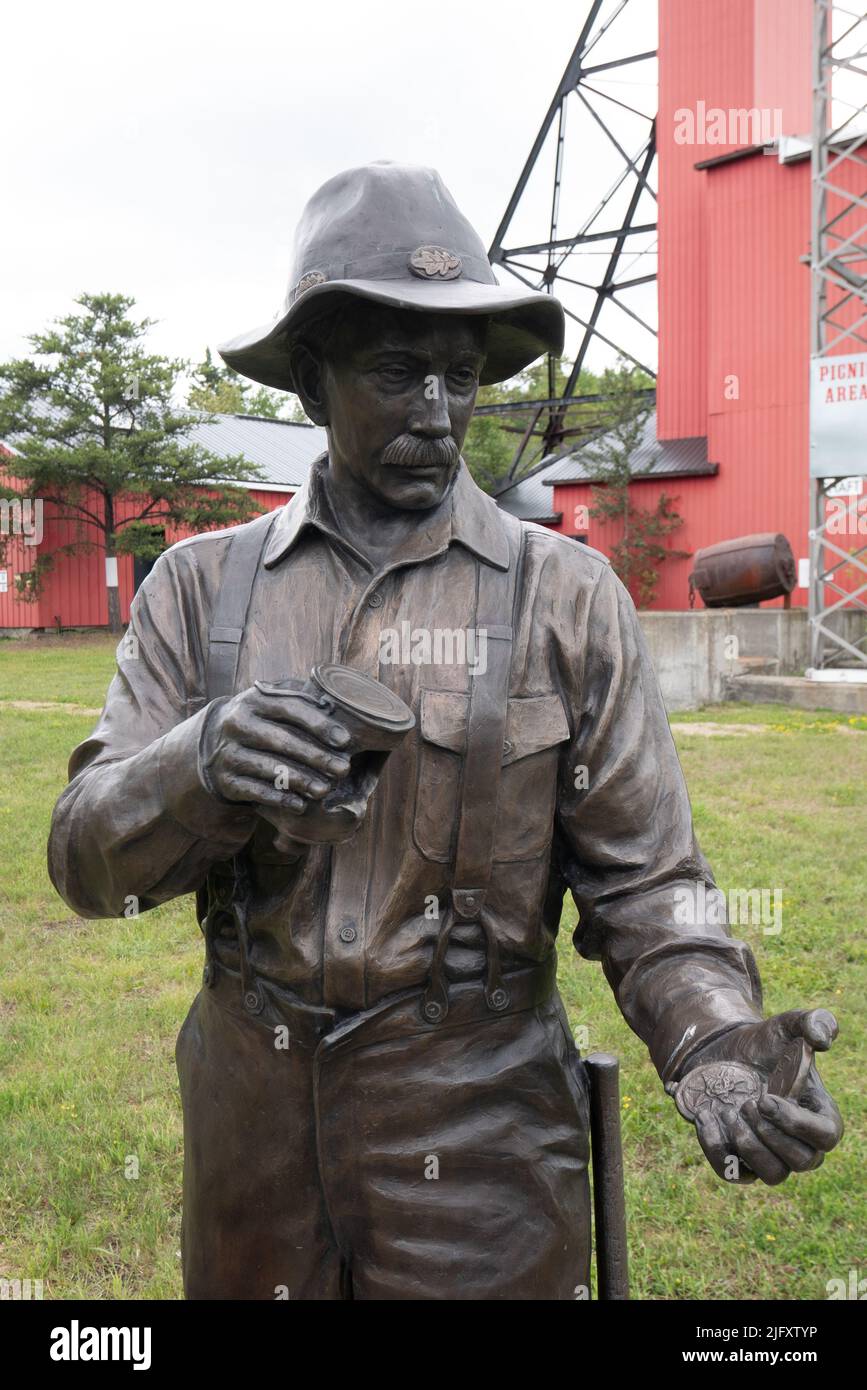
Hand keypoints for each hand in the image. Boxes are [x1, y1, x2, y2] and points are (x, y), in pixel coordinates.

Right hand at [201, 681, 352, 819]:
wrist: (213, 742)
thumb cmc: (259, 721)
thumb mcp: (271, 703)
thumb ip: (298, 700)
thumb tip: (335, 706)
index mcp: (253, 700)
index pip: (290, 708)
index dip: (319, 724)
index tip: (344, 740)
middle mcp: (237, 724)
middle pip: (282, 740)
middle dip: (317, 756)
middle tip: (343, 769)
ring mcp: (228, 754)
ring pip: (269, 768)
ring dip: (301, 780)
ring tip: (325, 789)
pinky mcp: (226, 780)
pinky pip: (255, 791)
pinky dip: (279, 799)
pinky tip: (300, 805)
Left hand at [682, 1009, 842, 1185]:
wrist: (723, 1053)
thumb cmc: (763, 1043)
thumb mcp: (786, 1025)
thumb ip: (813, 1022)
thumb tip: (823, 1039)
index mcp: (819, 1115)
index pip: (826, 1137)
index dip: (797, 1124)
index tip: (765, 1098)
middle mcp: (799, 1142)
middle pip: (802, 1162)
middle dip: (771, 1134)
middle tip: (746, 1102)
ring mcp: (770, 1155)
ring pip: (772, 1174)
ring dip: (749, 1146)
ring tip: (729, 1110)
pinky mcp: (739, 1160)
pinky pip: (733, 1172)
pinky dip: (716, 1148)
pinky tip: (705, 1115)